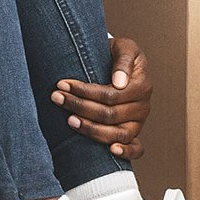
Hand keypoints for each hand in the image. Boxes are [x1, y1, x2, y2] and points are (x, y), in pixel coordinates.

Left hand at [49, 36, 153, 158]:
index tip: (62, 84)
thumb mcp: (124, 47)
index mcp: (142, 86)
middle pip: (109, 114)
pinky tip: (110, 150)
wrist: (119, 63)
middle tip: (57, 98)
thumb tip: (120, 82)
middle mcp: (142, 107)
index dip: (85, 91)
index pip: (110, 95)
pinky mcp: (134, 133)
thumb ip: (123, 60)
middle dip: (80, 106)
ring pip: (117, 133)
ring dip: (91, 129)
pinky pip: (136, 149)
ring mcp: (138, 123)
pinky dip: (126, 152)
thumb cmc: (119, 54)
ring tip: (69, 120)